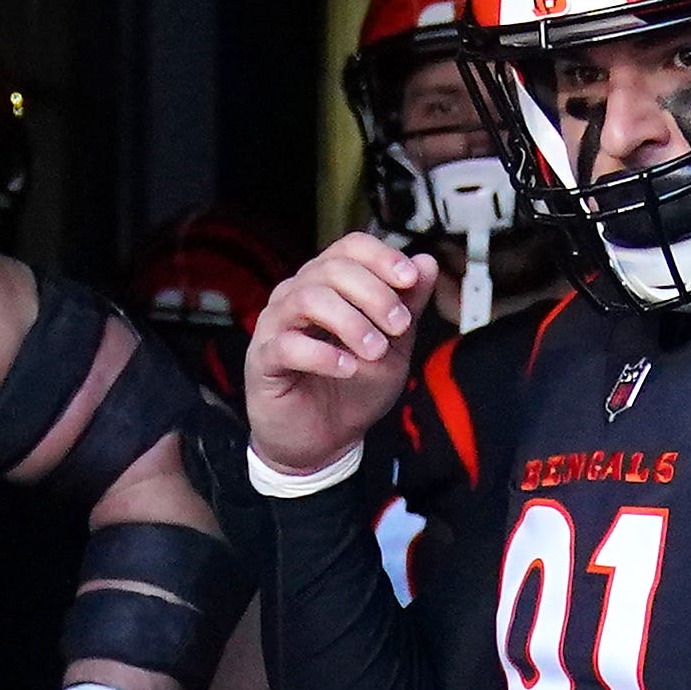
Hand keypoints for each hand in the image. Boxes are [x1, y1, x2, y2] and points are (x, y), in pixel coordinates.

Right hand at [242, 233, 435, 478]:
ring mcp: (275, 325)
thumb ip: (408, 305)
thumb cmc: (352, 390)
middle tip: (399, 325)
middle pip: (332, 268)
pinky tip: (347, 368)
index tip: (410, 279)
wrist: (325, 442)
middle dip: (374, 293)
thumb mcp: (394, 346)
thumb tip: (427, 263)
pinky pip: (287, 344)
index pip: (349, 247)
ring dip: (351, 322)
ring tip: (375, 351)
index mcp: (328, 284)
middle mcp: (297, 295)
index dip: (381, 256)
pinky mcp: (263, 360)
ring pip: (308, 299)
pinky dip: (323, 354)